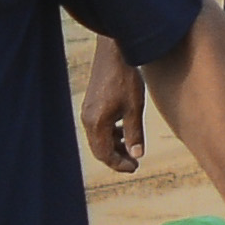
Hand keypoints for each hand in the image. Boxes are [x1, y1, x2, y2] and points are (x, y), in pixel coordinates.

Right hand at [86, 42, 148, 171]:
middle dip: (116, 158)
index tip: (135, 168)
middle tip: (134, 163)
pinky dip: (111, 134)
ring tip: (132, 149)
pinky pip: (99, 127)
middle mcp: (88, 120)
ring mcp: (88, 112)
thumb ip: (134, 134)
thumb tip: (136, 156)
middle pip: (99, 148)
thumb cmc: (126, 81)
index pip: (104, 154)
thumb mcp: (134, 109)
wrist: (114, 55)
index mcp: (96, 123)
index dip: (119, 164)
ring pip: (99, 138)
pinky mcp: (91, 105)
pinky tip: (125, 132)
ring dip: (115, 146)